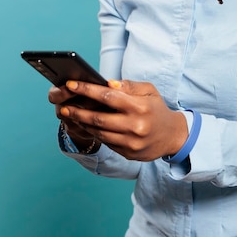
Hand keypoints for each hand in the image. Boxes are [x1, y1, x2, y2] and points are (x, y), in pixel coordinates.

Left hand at [56, 79, 188, 161]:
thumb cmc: (157, 109)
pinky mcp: (128, 154)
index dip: (87, 90)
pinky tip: (86, 126)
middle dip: (77, 111)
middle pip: (98, 118)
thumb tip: (107, 83)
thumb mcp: (149, 91)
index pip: (108, 96)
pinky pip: (106, 142)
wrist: (172, 136)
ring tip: (71, 115)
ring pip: (99, 132)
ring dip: (82, 123)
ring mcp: (131, 142)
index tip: (71, 84)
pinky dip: (94, 133)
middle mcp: (135, 125)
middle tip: (63, 105)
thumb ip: (128, 86)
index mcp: (140, 106)